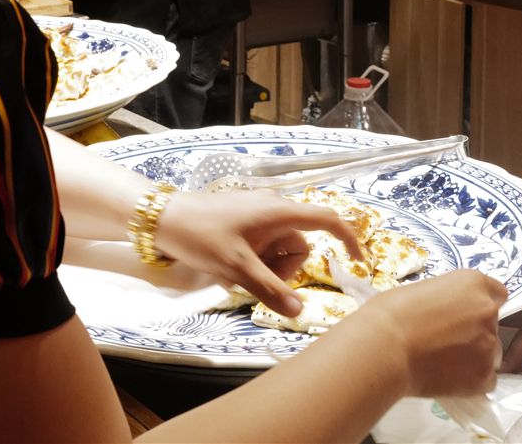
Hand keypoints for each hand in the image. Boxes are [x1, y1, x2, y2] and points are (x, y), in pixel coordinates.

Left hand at [153, 190, 363, 316]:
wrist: (163, 218)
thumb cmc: (201, 236)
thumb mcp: (238, 268)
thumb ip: (271, 290)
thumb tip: (301, 311)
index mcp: (279, 212)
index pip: (327, 220)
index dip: (348, 238)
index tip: (358, 261)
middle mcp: (273, 209)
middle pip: (298, 246)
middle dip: (282, 269)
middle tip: (252, 279)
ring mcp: (258, 214)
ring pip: (279, 250)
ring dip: (265, 268)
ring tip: (234, 274)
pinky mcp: (244, 221)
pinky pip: (262, 246)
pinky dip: (253, 262)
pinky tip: (228, 270)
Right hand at [354, 268, 506, 398]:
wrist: (385, 348)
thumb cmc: (391, 313)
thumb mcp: (422, 291)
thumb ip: (445, 301)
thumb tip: (445, 316)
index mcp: (473, 283)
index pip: (497, 293)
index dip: (480, 305)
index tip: (466, 316)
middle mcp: (488, 310)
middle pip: (493, 324)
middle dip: (476, 332)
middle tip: (447, 342)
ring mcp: (489, 344)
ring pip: (491, 353)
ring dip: (475, 357)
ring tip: (445, 363)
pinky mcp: (484, 375)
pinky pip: (487, 380)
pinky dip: (472, 381)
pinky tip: (449, 378)